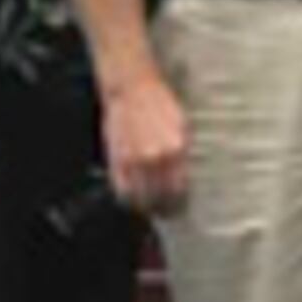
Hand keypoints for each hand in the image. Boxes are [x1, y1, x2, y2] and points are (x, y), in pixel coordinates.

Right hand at [103, 73, 191, 216]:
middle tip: (167, 212)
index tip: (181, 207)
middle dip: (164, 209)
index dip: (180, 203)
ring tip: (151, 208)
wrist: (133, 88)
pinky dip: (128, 198)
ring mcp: (134, 160)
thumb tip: (185, 178)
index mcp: (177, 149)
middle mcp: (156, 157)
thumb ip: (183, 155)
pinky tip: (133, 198)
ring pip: (140, 198)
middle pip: (160, 198)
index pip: (180, 189)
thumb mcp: (183, 127)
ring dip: (145, 207)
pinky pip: (122, 190)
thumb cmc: (161, 104)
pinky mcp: (116, 159)